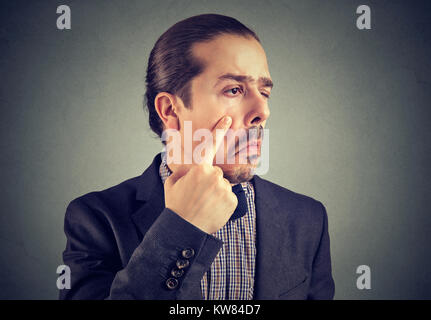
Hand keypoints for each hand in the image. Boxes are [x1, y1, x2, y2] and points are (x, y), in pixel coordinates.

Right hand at [164, 116, 237, 233]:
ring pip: (223, 185)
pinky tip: (212, 209)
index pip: (210, 146)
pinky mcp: (232, 200)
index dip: (219, 130)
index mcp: (199, 168)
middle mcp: (214, 175)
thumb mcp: (172, 182)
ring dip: (216, 193)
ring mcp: (224, 188)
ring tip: (204, 204)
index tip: (228, 119)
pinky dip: (223, 203)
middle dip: (209, 181)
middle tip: (198, 195)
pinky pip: (229, 197)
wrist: (184, 229)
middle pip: (216, 173)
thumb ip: (181, 168)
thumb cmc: (176, 205)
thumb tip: (182, 158)